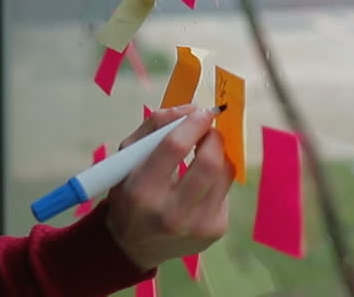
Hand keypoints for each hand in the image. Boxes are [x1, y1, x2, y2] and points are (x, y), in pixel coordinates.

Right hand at [104, 105, 233, 270]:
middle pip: (209, 163)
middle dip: (213, 137)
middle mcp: (170, 213)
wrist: (133, 245)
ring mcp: (197, 226)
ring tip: (206, 150)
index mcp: (141, 191)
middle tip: (207, 129)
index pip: (174, 147)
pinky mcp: (215, 231)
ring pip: (224, 174)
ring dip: (219, 153)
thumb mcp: (126, 157)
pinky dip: (217, 176)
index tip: (201, 111)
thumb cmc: (129, 193)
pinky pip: (226, 190)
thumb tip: (191, 109)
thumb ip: (153, 126)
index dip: (193, 123)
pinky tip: (202, 180)